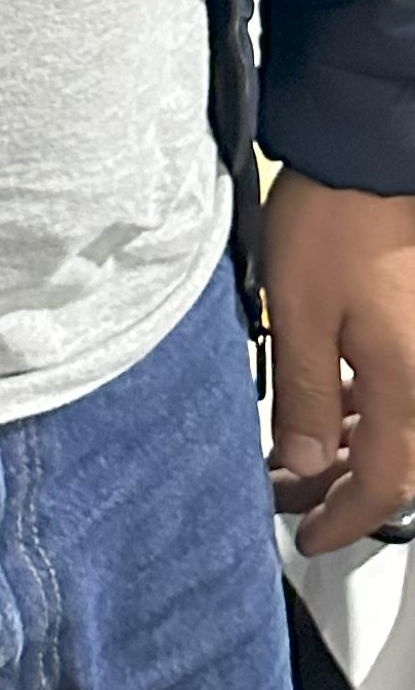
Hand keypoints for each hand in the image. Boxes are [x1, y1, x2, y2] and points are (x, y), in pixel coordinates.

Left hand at [265, 171, 414, 552]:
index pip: (384, 486)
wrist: (370, 152)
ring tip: (294, 457)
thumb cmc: (336, 221)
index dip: (344, 520)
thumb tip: (302, 466)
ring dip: (349, 451)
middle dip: (341, 490)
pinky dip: (362, 411)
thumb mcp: (299, 313)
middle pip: (397, 465)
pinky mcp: (413, 328)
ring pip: (397, 429)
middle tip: (289, 498)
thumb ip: (301, 397)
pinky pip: (398, 392)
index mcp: (405, 387)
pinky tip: (326, 405)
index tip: (308, 537)